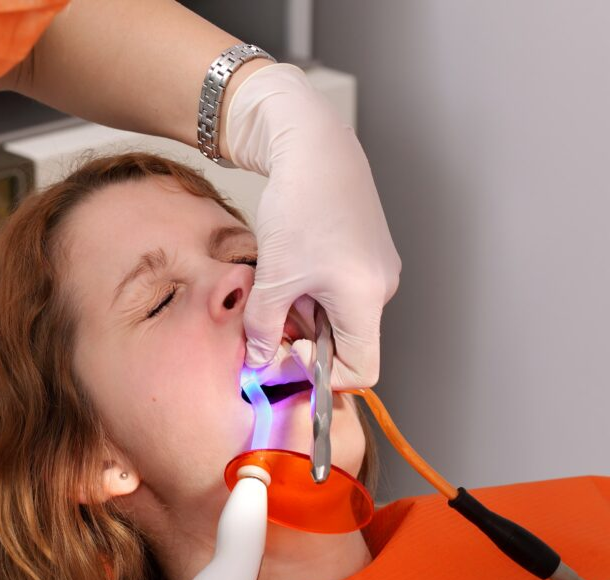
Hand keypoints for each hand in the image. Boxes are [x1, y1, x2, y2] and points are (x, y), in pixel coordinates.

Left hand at [225, 63, 400, 388]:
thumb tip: (256, 362)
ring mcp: (377, 267)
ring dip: (304, 310)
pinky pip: (340, 289)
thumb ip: (262, 325)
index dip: (321, 375)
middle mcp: (382, 287)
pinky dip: (312, 288)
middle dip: (303, 337)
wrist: (314, 145)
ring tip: (279, 277)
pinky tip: (292, 261)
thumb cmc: (299, 205)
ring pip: (338, 314)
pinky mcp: (367, 251)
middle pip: (345, 342)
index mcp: (366, 298)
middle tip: (268, 315)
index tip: (285, 355)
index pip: (360, 371)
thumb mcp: (273, 274)